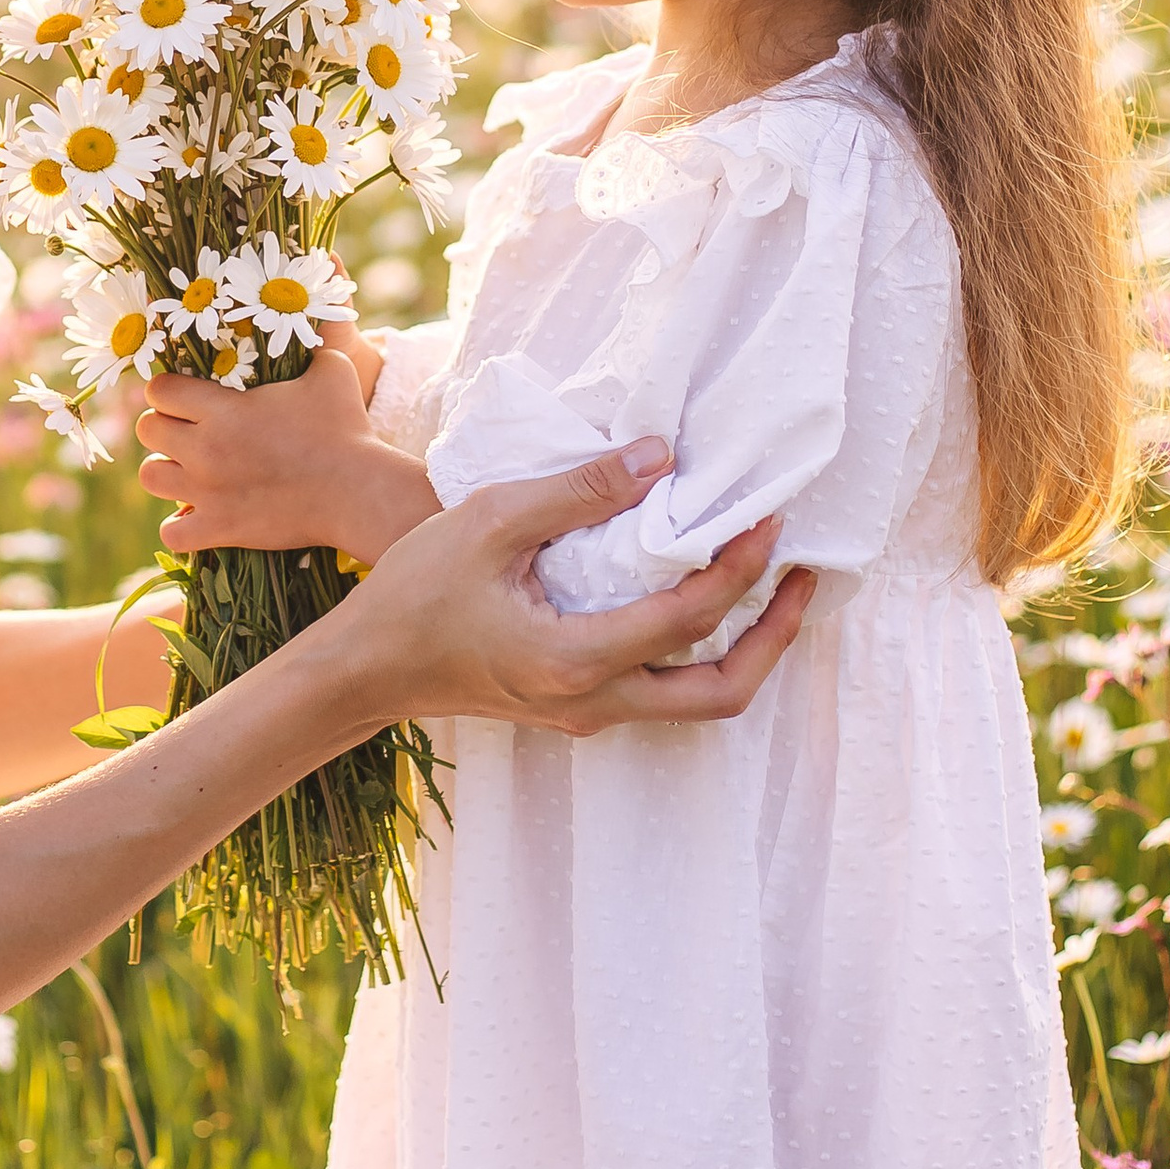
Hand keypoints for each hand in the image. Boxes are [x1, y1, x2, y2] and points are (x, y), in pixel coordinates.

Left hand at [138, 322, 431, 562]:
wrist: (357, 492)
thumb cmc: (346, 427)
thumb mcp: (331, 369)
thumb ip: (313, 343)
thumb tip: (312, 317)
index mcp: (222, 408)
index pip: (159, 390)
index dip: (167, 388)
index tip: (184, 393)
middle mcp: (204, 449)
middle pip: (147, 430)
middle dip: (163, 426)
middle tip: (187, 429)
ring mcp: (207, 492)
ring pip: (150, 477)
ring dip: (166, 470)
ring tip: (187, 469)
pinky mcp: (220, 528)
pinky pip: (171, 532)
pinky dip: (179, 524)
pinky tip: (197, 514)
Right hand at [329, 439, 812, 735]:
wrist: (366, 668)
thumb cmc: (415, 591)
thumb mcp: (491, 520)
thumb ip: (580, 490)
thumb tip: (660, 457)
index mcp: (577, 658)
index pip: (690, 617)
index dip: (741, 566)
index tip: (769, 517)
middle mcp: (595, 699)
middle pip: (722, 692)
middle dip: (775, 635)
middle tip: (803, 577)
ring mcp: (588, 711)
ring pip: (698, 701)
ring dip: (746, 649)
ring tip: (770, 589)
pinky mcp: (577, 705)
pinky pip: (663, 689)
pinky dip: (699, 650)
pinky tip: (700, 599)